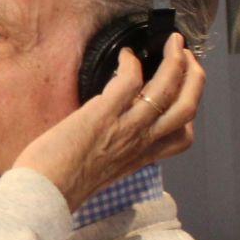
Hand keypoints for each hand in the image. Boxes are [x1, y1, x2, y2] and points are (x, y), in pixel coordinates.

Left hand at [14, 34, 204, 210]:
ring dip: (175, 61)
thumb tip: (111, 134)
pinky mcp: (102, 115)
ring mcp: (125, 127)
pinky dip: (131, 63)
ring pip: (167, 89)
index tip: (183, 91)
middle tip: (186, 55)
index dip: (188, 111)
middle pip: (187, 107)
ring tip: (173, 43)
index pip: (182, 136)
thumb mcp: (103, 171)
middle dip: (195, 76)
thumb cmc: (63, 186)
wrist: (44, 196)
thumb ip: (116, 152)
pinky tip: (125, 55)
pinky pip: (129, 81)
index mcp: (141, 157)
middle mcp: (140, 142)